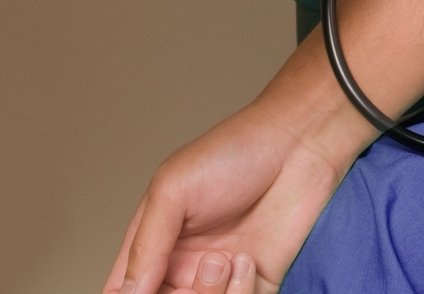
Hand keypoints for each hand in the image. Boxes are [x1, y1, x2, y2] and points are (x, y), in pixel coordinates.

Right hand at [103, 55, 366, 293]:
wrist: (298, 144)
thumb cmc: (235, 151)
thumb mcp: (174, 187)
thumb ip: (145, 245)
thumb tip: (126, 292)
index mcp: (154, 243)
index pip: (124, 291)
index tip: (145, 290)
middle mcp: (184, 266)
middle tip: (203, 265)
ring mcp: (220, 279)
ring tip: (226, 259)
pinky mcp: (256, 285)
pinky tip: (248, 261)